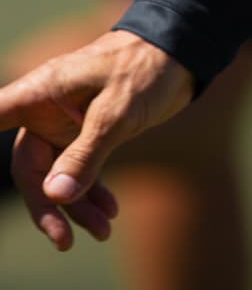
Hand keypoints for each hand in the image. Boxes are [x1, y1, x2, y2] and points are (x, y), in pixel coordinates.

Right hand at [1, 30, 193, 250]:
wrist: (183, 50)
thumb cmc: (146, 67)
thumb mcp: (117, 112)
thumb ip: (85, 154)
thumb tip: (54, 197)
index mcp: (40, 93)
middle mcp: (44, 110)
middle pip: (29, 168)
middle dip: (47, 206)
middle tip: (64, 240)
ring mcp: (64, 123)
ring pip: (57, 175)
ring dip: (75, 206)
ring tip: (102, 231)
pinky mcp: (86, 132)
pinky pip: (80, 169)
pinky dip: (92, 191)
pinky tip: (109, 211)